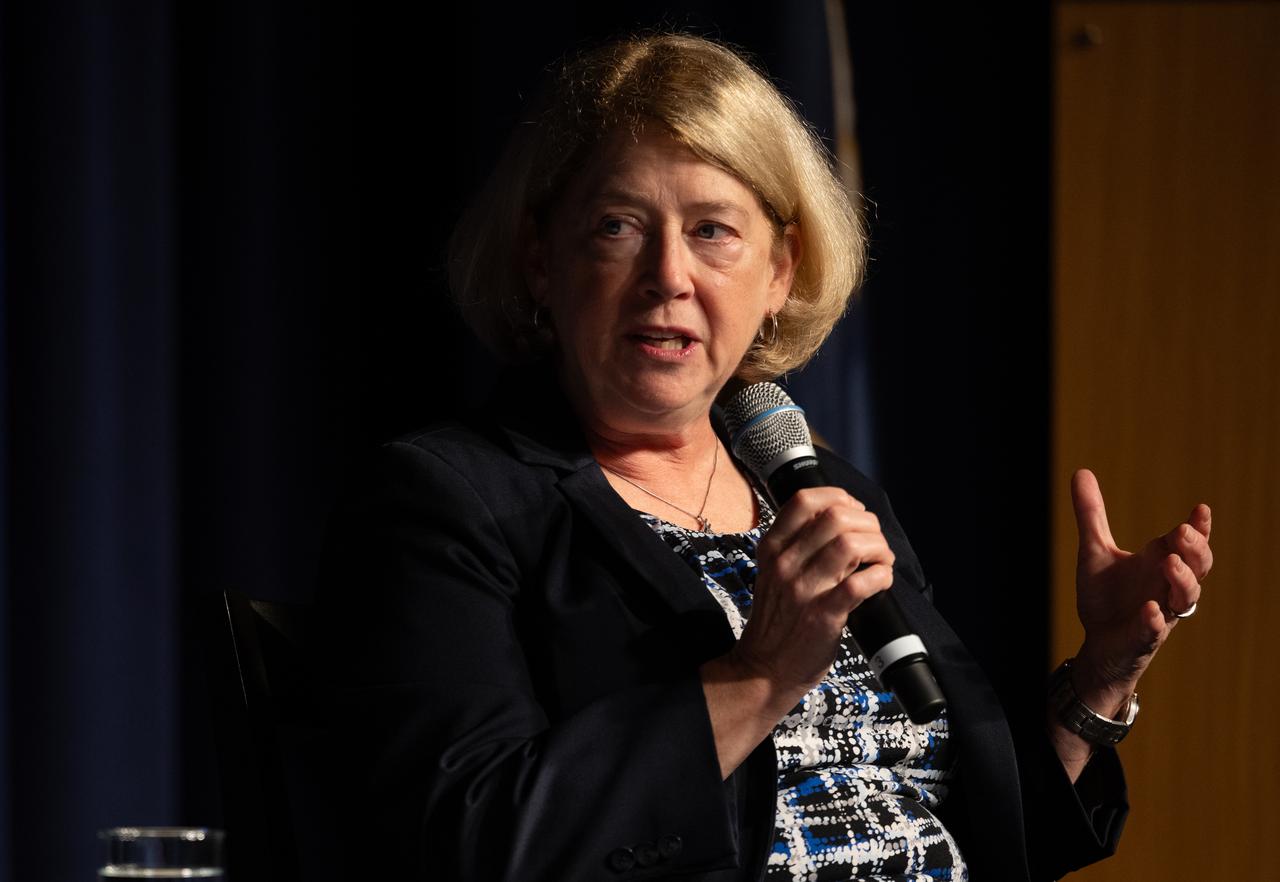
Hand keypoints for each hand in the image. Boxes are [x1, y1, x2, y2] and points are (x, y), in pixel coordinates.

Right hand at [731, 487, 895, 694]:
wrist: (762, 669)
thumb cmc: (776, 620)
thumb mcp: (773, 573)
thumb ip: (798, 546)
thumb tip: (843, 521)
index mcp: (772, 548)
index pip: (804, 500)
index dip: (839, 498)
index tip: (854, 512)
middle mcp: (784, 564)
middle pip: (835, 516)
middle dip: (867, 523)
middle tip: (874, 542)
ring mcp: (803, 590)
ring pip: (850, 544)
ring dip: (878, 548)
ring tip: (881, 561)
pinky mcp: (823, 617)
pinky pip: (860, 584)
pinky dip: (881, 576)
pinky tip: (882, 580)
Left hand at [1070, 468, 1212, 709]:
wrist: (1097, 641)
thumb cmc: (1106, 596)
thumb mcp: (1094, 550)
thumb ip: (1091, 514)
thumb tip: (1081, 472)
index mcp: (1159, 562)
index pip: (1187, 543)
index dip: (1198, 528)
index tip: (1200, 509)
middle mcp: (1166, 586)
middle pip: (1197, 567)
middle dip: (1194, 550)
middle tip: (1181, 532)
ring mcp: (1160, 612)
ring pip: (1186, 598)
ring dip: (1181, 580)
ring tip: (1167, 563)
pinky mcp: (1143, 637)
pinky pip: (1154, 630)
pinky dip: (1153, 620)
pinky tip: (1149, 609)